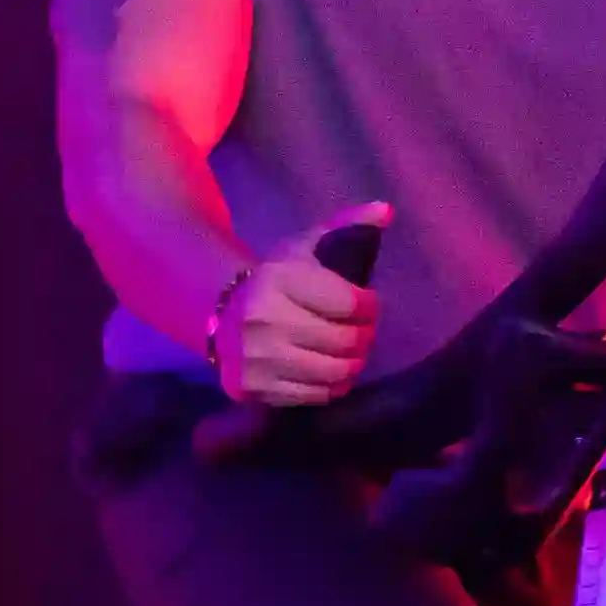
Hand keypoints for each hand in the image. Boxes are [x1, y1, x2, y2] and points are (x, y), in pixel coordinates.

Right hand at [215, 206, 386, 405]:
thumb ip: (346, 226)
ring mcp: (255, 358)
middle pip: (346, 341)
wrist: (219, 312)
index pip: (352, 303)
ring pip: (334, 373)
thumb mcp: (306, 246)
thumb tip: (385, 210)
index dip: (370, 307)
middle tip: (362, 332)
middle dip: (364, 337)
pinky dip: (330, 386)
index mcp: (279, 279)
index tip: (368, 305)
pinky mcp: (251, 387)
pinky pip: (313, 396)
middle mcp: (263, 320)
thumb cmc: (277, 279)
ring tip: (350, 354)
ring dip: (352, 364)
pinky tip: (328, 371)